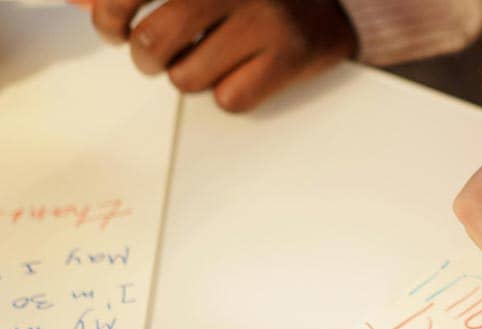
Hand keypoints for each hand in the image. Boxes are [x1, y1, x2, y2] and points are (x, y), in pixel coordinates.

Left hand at [90, 0, 356, 111]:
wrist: (335, 3)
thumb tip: (79, 1)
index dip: (108, 16)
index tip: (112, 28)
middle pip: (153, 42)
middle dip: (147, 59)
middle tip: (157, 56)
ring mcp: (265, 18)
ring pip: (187, 78)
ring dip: (189, 77)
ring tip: (208, 60)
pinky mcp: (290, 55)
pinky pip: (230, 98)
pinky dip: (228, 94)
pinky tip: (242, 72)